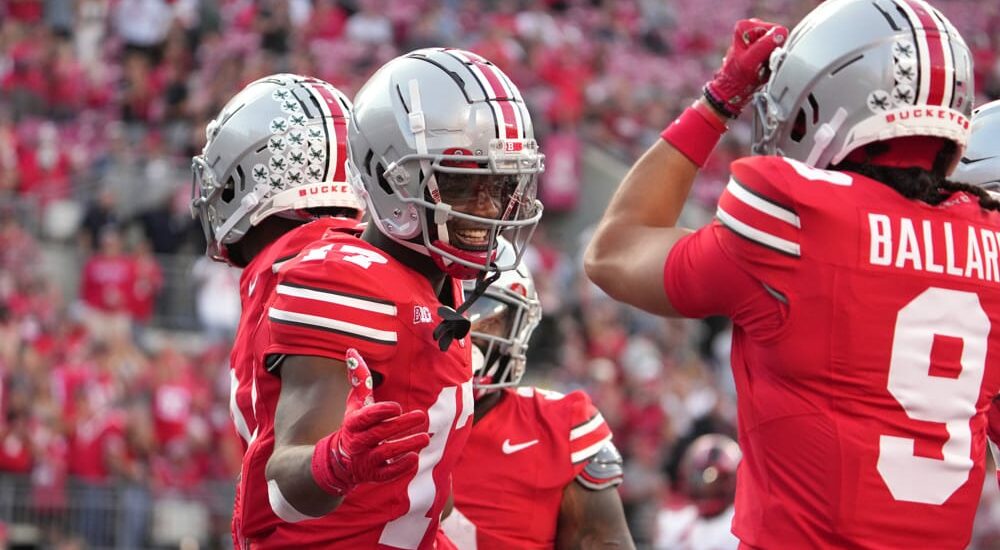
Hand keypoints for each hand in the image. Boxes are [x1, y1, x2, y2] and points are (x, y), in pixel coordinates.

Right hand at [316, 349, 429, 494]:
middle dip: (401, 426)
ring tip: (424, 438)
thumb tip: (352, 351)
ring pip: (385, 454)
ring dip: (406, 445)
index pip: (366, 417)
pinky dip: (400, 467)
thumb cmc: (354, 425)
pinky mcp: (372, 475)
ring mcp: (364, 460)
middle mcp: (357, 442)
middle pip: (380, 434)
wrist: (339, 460)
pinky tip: (414, 458)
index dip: (380, 412)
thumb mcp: (355, 403)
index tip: (397, 407)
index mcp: (352, 423)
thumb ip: (358, 379)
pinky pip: (386, 473)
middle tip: (421, 417)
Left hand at [704, 18, 787, 117]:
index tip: (761, 57)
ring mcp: (757, 36)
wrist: (733, 90)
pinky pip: (775, 52)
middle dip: (772, 52)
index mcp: (745, 26)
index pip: (776, 30)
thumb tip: (781, 32)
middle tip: (761, 64)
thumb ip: (765, 45)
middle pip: (777, 37)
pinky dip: (771, 61)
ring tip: (761, 66)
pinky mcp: (761, 45)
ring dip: (772, 58)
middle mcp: (751, 27)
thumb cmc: (737, 77)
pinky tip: (763, 67)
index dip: (773, 46)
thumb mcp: (751, 61)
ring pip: (778, 45)